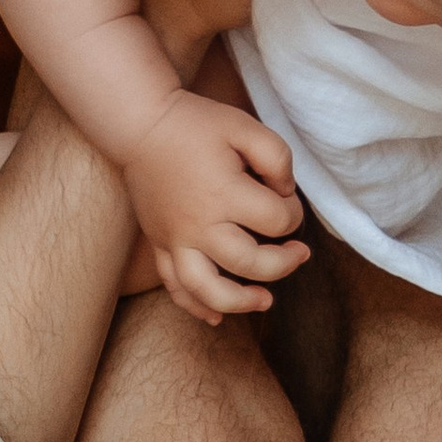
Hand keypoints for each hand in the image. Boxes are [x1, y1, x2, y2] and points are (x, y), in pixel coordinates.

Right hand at [120, 88, 308, 320]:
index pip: (277, 220)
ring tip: (265, 301)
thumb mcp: (245, 126)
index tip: (288, 200)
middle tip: (299, 253)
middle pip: (251, 264)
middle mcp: (199, 225)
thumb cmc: (196, 124)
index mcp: (224, 194)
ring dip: (241, 302)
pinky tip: (217, 317)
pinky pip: (175, 287)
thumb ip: (277, 157)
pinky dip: (196, 307)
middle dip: (284, 263)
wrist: (141, 126)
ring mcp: (176, 240)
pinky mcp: (159, 245)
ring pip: (209, 290)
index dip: (294, 213)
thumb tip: (287, 193)